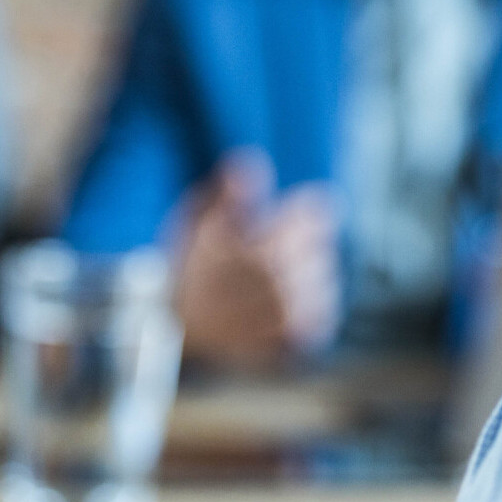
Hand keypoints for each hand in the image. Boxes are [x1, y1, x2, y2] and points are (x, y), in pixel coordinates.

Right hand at [171, 154, 340, 371]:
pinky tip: (288, 300)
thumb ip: (226, 192)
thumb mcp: (195, 220)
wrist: (176, 330)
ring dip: (311, 272)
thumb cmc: (190, 266)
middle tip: (280, 248)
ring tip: (280, 277)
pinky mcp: (292, 342)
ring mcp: (284, 314)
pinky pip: (324, 313)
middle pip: (321, 245)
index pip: (313, 214)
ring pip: (325, 278)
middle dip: (306, 241)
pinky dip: (313, 304)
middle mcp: (272, 281)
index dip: (309, 208)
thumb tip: (253, 160)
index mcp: (252, 245)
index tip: (304, 207)